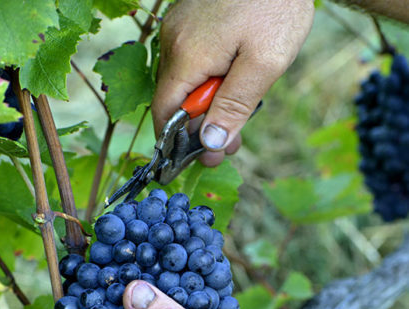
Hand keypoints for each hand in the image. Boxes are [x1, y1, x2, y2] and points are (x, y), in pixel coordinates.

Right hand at [151, 0, 313, 166]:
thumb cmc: (277, 6)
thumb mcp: (265, 62)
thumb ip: (235, 104)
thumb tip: (209, 142)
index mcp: (187, 54)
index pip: (165, 111)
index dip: (176, 141)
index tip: (197, 158)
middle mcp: (174, 41)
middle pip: (175, 100)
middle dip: (202, 126)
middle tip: (229, 145)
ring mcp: (179, 29)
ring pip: (185, 83)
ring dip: (208, 104)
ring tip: (238, 117)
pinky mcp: (190, 22)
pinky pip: (192, 63)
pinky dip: (209, 81)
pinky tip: (231, 83)